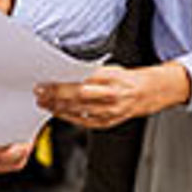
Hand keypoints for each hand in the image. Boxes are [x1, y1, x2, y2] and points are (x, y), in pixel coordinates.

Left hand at [35, 62, 191, 129]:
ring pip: (79, 111)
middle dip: (55, 96)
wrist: (151, 92)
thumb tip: (66, 72)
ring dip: (59, 108)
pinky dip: (70, 117)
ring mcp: (111, 112)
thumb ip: (90, 72)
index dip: (60, 84)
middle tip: (40, 93)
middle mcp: (111, 96)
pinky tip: (60, 113)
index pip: (80, 81)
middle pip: (77, 97)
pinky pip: (86, 122)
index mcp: (111, 78)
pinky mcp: (109, 122)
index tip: (45, 82)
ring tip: (45, 103)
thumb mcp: (112, 68)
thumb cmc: (131, 78)